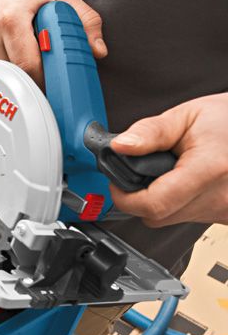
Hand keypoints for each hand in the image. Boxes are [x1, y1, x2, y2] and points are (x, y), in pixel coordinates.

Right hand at [0, 0, 106, 82]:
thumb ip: (82, 19)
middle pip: (14, 77)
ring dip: (13, 78)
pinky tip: (0, 60)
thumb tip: (96, 49)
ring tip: (19, 62)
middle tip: (42, 79)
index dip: (45, 80)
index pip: (30, 65)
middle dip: (32, 82)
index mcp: (11, 18)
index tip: (54, 86)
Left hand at [110, 93, 227, 225]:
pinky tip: (186, 184)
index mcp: (209, 169)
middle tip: (144, 173)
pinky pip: (187, 218)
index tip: (117, 183)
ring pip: (171, 219)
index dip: (125, 197)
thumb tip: (120, 146)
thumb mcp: (185, 116)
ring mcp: (224, 210)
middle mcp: (220, 196)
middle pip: (157, 216)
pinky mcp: (225, 216)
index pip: (153, 204)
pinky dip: (179, 204)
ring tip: (171, 173)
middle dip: (140, 197)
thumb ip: (150, 132)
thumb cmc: (227, 119)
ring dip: (160, 200)